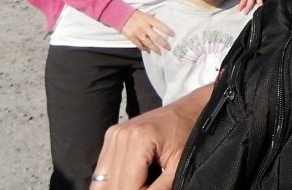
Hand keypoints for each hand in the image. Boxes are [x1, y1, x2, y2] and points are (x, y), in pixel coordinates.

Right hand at [94, 85, 210, 188]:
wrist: (189, 109)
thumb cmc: (189, 134)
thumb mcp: (179, 165)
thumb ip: (161, 188)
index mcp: (138, 139)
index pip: (128, 186)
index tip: (157, 188)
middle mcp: (120, 135)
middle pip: (113, 185)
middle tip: (152, 184)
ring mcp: (113, 134)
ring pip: (101, 181)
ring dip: (120, 188)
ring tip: (143, 182)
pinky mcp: (111, 136)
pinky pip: (102, 171)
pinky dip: (113, 181)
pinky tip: (131, 179)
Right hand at [121, 10, 174, 53]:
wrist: (122, 16)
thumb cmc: (137, 15)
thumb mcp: (147, 15)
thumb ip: (153, 21)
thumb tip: (162, 28)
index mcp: (149, 19)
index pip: (161, 25)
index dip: (167, 31)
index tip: (173, 35)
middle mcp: (144, 26)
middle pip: (156, 37)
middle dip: (163, 44)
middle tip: (169, 48)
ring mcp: (137, 33)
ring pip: (148, 43)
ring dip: (154, 48)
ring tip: (160, 52)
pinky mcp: (131, 37)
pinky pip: (139, 45)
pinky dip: (144, 49)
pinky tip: (148, 51)